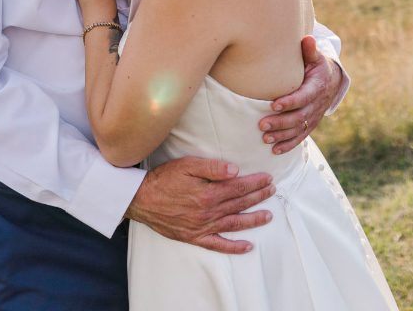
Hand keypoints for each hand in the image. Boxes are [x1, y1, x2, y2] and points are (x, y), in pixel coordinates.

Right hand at [126, 156, 275, 253]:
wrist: (141, 200)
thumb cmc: (163, 179)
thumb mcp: (187, 165)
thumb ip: (212, 167)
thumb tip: (235, 170)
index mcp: (209, 193)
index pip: (239, 187)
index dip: (255, 183)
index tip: (267, 178)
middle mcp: (209, 212)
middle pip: (239, 204)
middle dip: (258, 196)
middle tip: (271, 191)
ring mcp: (202, 227)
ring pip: (234, 224)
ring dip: (253, 220)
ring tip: (268, 216)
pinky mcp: (194, 237)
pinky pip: (218, 245)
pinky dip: (233, 247)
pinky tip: (247, 247)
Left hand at [258, 35, 341, 153]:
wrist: (331, 81)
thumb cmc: (316, 66)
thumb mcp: (315, 57)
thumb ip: (309, 50)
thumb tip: (307, 39)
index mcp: (317, 87)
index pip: (303, 97)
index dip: (290, 102)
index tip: (273, 105)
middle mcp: (317, 104)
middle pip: (299, 116)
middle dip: (280, 122)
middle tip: (261, 124)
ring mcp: (314, 116)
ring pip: (298, 129)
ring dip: (281, 135)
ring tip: (264, 138)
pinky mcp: (310, 124)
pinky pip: (300, 137)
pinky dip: (288, 145)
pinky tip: (275, 150)